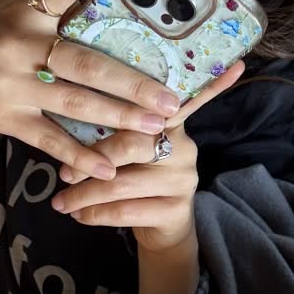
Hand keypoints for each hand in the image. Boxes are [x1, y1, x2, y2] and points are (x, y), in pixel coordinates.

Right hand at [0, 0, 187, 186]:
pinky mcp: (2, 115)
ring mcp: (10, 82)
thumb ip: (43, 1)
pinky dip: (79, 154)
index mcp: (23, 8)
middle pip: (85, 62)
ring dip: (119, 117)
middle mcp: (19, 43)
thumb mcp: (1, 3)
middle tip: (171, 98)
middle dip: (133, 82)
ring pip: (75, 102)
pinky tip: (107, 168)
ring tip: (156, 128)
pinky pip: (48, 137)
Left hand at [49, 56, 244, 254]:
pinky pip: (126, 210)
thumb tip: (74, 102)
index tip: (232, 64)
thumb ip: (114, 126)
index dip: (206, 83)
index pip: (183, 98)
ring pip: (123, 183)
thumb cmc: (135, 177)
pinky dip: (95, 214)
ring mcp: (183, 179)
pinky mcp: (176, 209)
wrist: (160, 229)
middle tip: (63, 173)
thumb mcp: (127, 148)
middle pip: (133, 143)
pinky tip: (78, 215)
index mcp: (170, 123)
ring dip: (84, 195)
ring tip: (60, 202)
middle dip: (92, 159)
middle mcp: (184, 147)